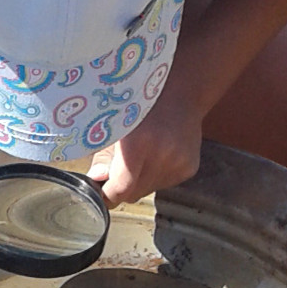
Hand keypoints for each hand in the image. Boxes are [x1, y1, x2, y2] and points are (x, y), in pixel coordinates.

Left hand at [85, 94, 204, 206]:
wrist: (181, 92)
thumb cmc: (141, 104)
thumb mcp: (115, 123)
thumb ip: (104, 155)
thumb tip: (97, 178)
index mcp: (139, 143)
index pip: (121, 189)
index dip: (108, 195)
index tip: (100, 192)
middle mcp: (162, 156)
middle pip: (134, 193)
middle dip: (121, 187)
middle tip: (116, 168)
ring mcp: (179, 163)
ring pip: (148, 190)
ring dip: (139, 181)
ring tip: (140, 154)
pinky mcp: (189, 168)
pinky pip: (163, 184)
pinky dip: (155, 175)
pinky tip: (156, 154)